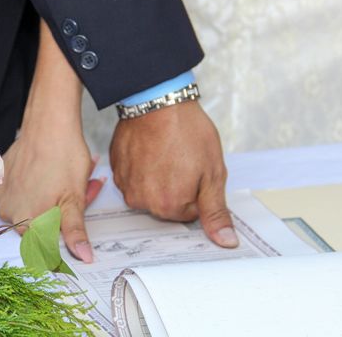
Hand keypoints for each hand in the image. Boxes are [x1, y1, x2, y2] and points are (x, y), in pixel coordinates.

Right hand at [0, 125, 103, 262]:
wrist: (48, 124)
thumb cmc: (64, 157)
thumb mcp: (75, 198)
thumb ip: (75, 232)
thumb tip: (84, 258)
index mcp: (29, 224)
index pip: (47, 245)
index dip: (66, 230)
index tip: (75, 211)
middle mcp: (10, 214)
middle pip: (39, 225)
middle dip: (60, 212)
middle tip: (79, 190)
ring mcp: (2, 196)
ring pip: (29, 208)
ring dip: (48, 199)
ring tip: (63, 179)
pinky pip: (17, 193)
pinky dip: (32, 187)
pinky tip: (45, 172)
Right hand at [110, 100, 237, 247]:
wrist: (158, 100)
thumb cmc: (187, 132)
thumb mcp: (213, 172)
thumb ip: (216, 211)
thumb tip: (225, 242)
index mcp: (169, 206)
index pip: (189, 213)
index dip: (197, 190)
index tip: (196, 170)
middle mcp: (142, 201)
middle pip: (167, 205)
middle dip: (177, 187)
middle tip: (181, 160)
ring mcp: (125, 184)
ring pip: (149, 191)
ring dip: (158, 177)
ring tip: (165, 152)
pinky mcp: (116, 168)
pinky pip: (133, 177)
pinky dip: (142, 166)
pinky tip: (150, 148)